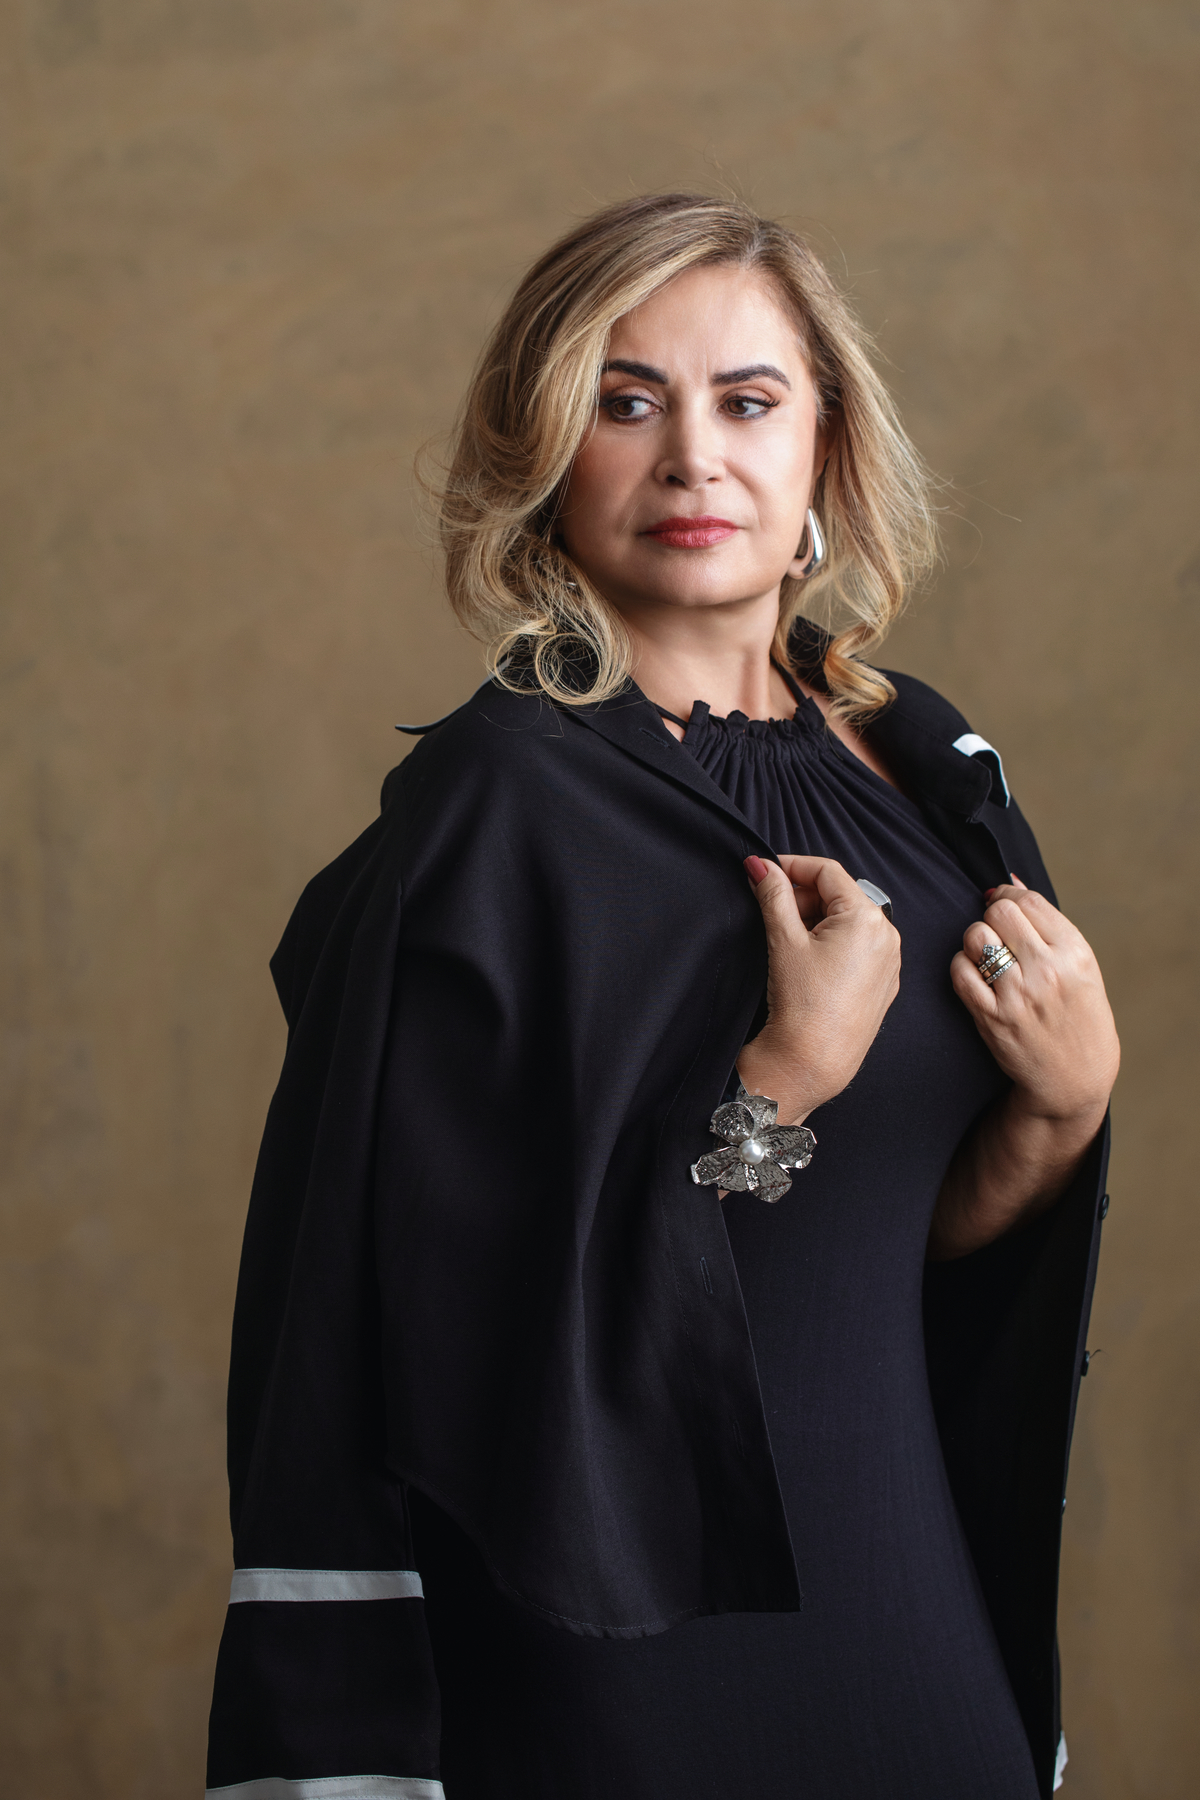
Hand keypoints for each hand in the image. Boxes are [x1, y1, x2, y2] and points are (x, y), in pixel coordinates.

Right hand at [736, 855, 900, 1123]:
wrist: (811, 1062)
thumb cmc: (802, 1004)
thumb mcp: (783, 940)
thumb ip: (773, 894)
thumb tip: (760, 865)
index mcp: (868, 918)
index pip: (828, 871)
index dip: (792, 866)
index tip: (765, 873)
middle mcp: (887, 936)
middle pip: (840, 895)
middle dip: (803, 896)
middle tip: (769, 909)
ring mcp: (888, 962)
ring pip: (848, 921)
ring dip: (815, 919)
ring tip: (785, 939)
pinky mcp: (882, 984)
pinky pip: (858, 947)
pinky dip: (831, 942)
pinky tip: (806, 960)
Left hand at [951, 878, 1118, 1129]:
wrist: (1075, 1077)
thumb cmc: (1078, 1016)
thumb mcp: (1081, 968)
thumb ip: (1047, 925)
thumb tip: (1009, 881)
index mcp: (1076, 953)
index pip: (1029, 901)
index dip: (1009, 896)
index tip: (1004, 905)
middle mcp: (1048, 971)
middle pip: (1000, 913)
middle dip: (992, 916)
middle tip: (996, 933)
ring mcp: (1018, 995)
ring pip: (976, 937)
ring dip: (975, 941)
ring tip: (986, 956)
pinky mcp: (992, 1018)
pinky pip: (960, 971)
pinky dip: (961, 967)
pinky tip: (974, 975)